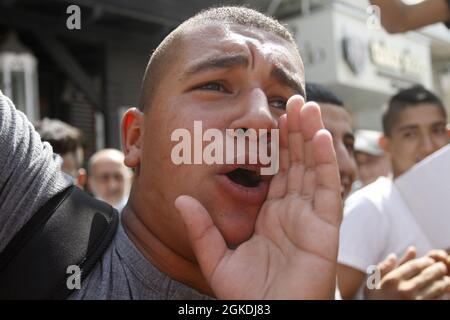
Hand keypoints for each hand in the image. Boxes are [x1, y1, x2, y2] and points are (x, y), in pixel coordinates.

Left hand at [175, 95, 341, 298]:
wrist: (273, 317)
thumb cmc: (250, 295)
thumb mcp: (217, 259)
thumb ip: (201, 228)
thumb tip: (180, 200)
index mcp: (271, 214)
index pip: (276, 170)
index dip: (276, 144)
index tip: (272, 118)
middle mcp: (293, 210)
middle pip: (297, 162)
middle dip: (296, 131)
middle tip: (294, 101)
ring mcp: (311, 216)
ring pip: (313, 168)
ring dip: (311, 137)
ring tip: (307, 107)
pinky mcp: (326, 226)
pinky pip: (327, 189)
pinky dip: (325, 162)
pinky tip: (320, 136)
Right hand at [366, 247, 449, 299]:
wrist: (378, 317)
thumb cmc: (375, 299)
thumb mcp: (372, 282)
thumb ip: (383, 267)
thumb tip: (393, 255)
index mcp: (392, 280)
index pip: (414, 265)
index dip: (425, 261)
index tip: (431, 260)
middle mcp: (405, 290)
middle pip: (428, 275)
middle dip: (438, 268)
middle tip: (441, 267)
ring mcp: (414, 301)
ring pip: (437, 287)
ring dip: (443, 281)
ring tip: (444, 279)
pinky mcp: (421, 307)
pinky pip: (436, 298)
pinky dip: (442, 293)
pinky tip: (442, 289)